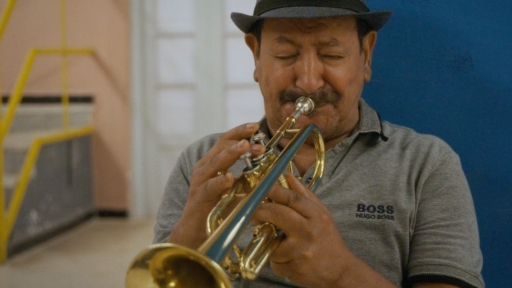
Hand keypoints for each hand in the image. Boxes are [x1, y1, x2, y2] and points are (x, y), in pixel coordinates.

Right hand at [168, 123, 264, 247]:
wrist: (196, 232)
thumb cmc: (217, 208)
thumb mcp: (234, 188)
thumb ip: (247, 176)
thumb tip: (270, 165)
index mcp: (213, 162)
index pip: (225, 140)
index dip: (240, 131)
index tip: (256, 125)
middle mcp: (205, 168)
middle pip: (221, 146)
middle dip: (241, 141)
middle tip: (258, 141)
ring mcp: (201, 182)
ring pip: (215, 162)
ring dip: (231, 154)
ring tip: (245, 147)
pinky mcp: (199, 197)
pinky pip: (210, 187)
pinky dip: (220, 181)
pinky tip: (230, 178)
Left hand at [255, 174, 395, 287]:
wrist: (340, 270)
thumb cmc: (328, 239)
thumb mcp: (322, 214)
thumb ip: (304, 195)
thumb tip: (288, 176)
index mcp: (316, 216)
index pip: (293, 198)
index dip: (273, 190)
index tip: (259, 187)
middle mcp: (309, 231)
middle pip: (278, 214)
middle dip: (261, 211)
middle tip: (251, 211)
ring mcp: (301, 251)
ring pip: (272, 242)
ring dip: (272, 244)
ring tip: (285, 246)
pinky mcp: (294, 269)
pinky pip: (275, 262)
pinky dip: (277, 260)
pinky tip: (290, 259)